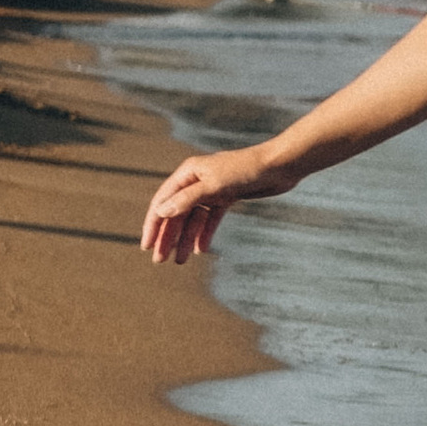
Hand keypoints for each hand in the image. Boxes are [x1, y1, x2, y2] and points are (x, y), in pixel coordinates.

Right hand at [140, 146, 297, 265]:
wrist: (279, 165)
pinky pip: (211, 218)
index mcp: (187, 173)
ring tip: (180, 260)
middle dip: (168, 236)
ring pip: (193, 218)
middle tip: (160, 260)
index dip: (153, 225)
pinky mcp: (227, 197)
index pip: (162, 202)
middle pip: (176, 213)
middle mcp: (196, 180)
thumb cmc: (245, 170)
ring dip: (185, 238)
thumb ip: (187, 200)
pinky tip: (200, 249)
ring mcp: (212, 189)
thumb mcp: (214, 186)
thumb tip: (161, 212)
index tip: (146, 247)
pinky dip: (205, 233)